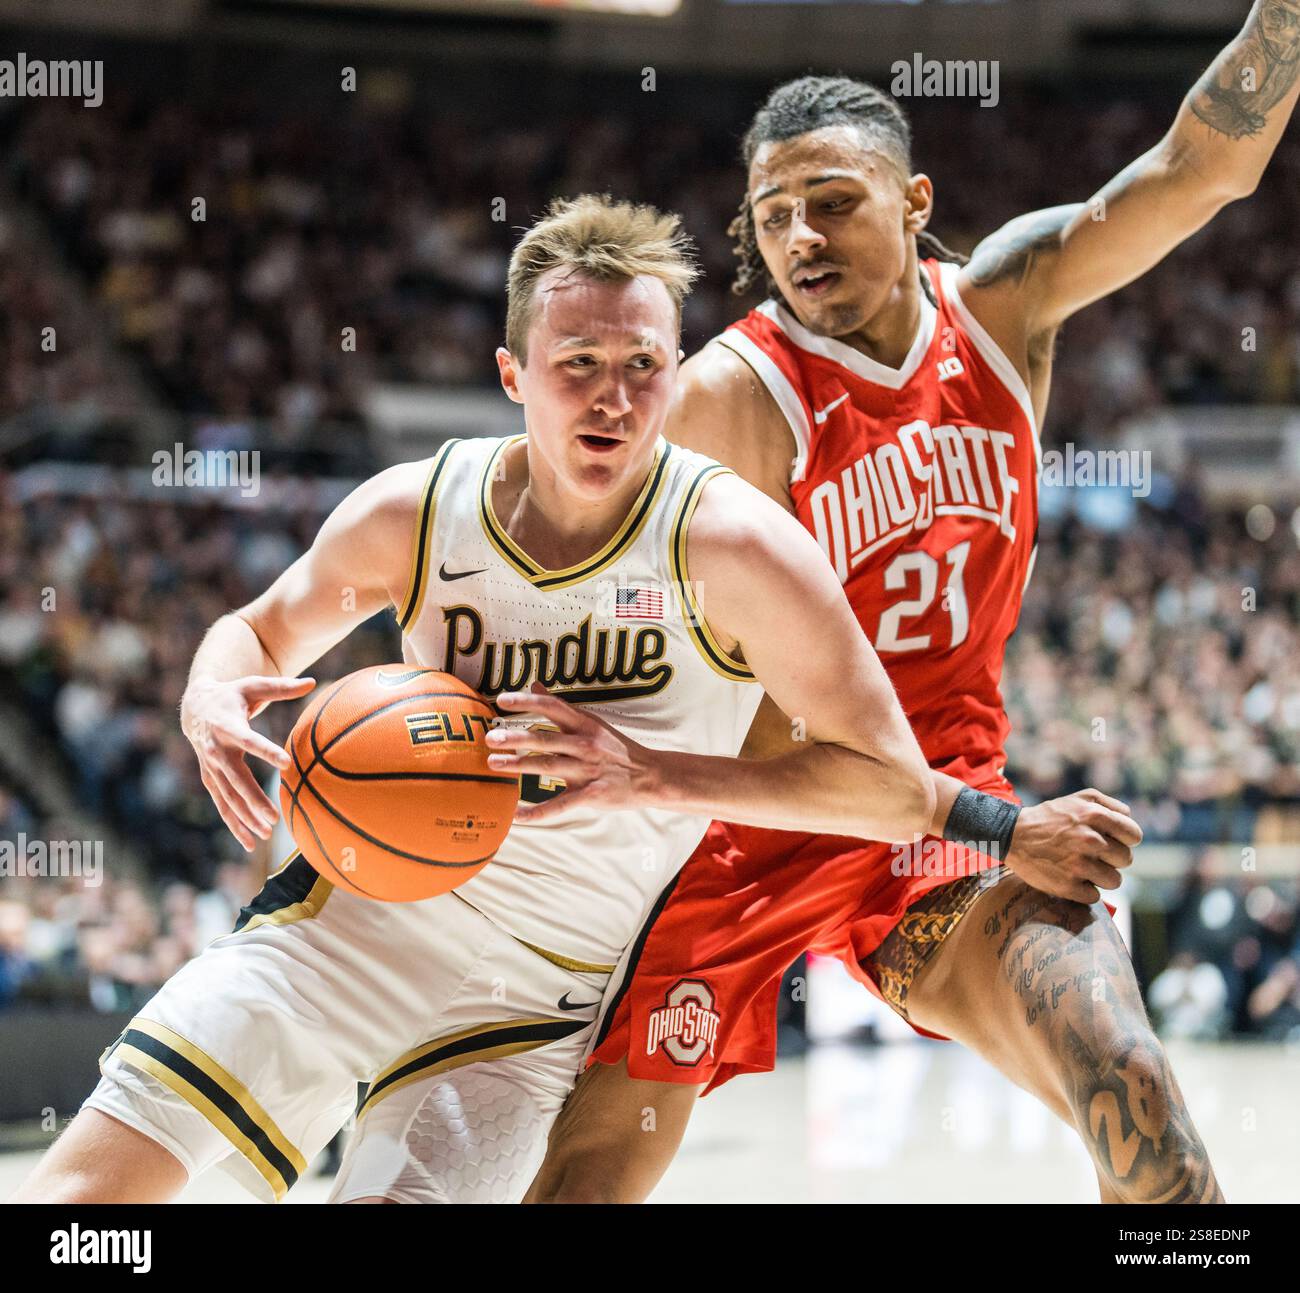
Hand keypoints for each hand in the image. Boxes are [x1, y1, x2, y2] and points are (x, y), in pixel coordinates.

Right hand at [181, 675, 313, 850]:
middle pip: (236, 779)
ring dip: (245, 817)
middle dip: (253, 800)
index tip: (286, 764)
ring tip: (266, 834)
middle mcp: (216, 749)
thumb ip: (282, 686)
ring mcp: (211, 768)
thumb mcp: (254, 685)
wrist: (195, 707)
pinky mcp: (210, 779)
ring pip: (228, 797)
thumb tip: (312, 682)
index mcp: (228, 725)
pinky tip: (249, 843)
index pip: (249, 740)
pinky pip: (222, 805)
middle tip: (274, 818)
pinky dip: (234, 824)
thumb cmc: (233, 694)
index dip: (266, 751)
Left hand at [488, 683, 660, 823]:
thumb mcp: (592, 723)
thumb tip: (534, 685)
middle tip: (490, 738)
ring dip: (519, 766)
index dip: (527, 702)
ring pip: (548, 767)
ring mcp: (588, 770)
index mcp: (585, 724)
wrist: (651, 775)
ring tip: (493, 764)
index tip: (502, 700)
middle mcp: (585, 744)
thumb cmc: (616, 748)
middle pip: (545, 739)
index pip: (553, 707)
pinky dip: (538, 812)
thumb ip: (561, 709)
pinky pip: (560, 805)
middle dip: (516, 738)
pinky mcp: (591, 795)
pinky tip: (516, 815)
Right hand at [1006, 788, 1142, 905]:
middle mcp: (1089, 840)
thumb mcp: (1079, 799)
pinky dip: (1084, 890)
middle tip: (1093, 854)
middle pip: (1126, 860)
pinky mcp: (1067, 886)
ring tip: (1082, 867)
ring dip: (1101, 876)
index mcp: (1094, 816)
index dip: (1126, 839)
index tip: (1112, 842)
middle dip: (1111, 858)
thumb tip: (1130, 819)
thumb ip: (1109, 804)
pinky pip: (1094, 896)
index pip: (1134, 835)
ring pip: (1114, 881)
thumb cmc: (1049, 817)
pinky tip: (1071, 877)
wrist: (1011, 835)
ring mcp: (1078, 865)